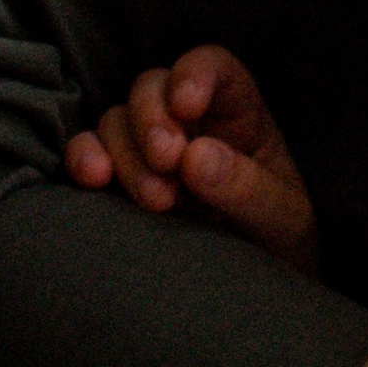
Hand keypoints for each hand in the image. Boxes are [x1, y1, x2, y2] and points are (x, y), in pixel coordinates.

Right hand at [65, 46, 318, 274]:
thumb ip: (247, 188)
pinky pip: (87, 152)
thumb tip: (196, 156)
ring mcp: (149, 151)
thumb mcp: (284, 222)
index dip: (194, 72)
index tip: (186, 105)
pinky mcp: (119, 182)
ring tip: (156, 202)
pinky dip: (82, 157)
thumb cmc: (281, 246)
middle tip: (167, 164)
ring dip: (124, 152)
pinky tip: (94, 180)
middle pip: (152, 86)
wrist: (254, 299)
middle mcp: (190, 124)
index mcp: (240, 116)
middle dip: (151, 120)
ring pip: (115, 119)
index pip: (213, 67)